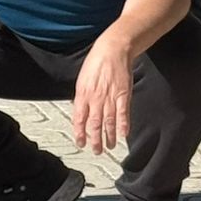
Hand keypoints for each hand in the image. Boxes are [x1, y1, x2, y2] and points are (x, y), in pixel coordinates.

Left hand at [71, 34, 132, 154]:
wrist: (113, 49)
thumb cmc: (96, 62)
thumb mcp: (82, 78)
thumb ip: (81, 96)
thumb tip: (77, 110)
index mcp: (83, 94)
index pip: (79, 119)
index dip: (79, 133)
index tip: (81, 143)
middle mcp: (95, 98)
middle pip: (94, 124)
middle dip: (95, 140)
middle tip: (96, 151)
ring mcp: (110, 97)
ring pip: (108, 122)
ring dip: (109, 136)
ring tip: (110, 146)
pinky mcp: (124, 94)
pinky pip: (123, 113)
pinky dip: (123, 125)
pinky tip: (124, 134)